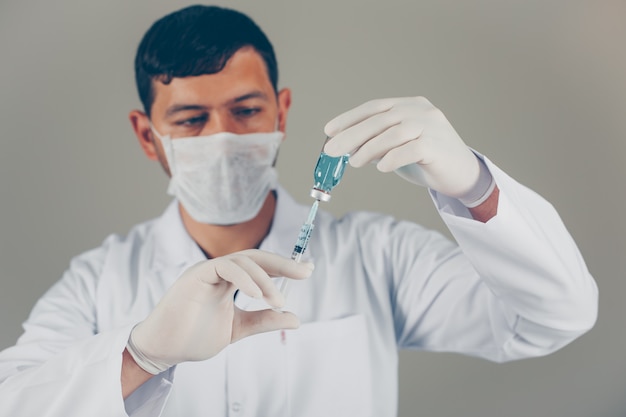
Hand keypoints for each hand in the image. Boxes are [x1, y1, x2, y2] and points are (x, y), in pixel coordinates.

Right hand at [127, 249, 313, 373]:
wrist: (163, 349)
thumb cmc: (194, 337)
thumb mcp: (238, 328)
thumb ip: (263, 321)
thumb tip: (295, 319)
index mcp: (229, 279)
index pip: (261, 266)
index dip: (284, 267)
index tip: (307, 271)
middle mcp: (220, 270)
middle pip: (256, 257)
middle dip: (283, 264)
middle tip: (305, 272)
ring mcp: (207, 270)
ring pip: (243, 260)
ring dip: (266, 279)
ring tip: (278, 301)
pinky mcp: (197, 275)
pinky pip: (225, 267)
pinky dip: (245, 278)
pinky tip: (258, 295)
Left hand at [324, 96, 490, 203]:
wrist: (463, 175)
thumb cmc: (426, 160)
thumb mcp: (397, 146)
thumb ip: (377, 142)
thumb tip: (344, 146)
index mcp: (410, 105)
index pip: (374, 107)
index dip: (349, 118)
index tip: (329, 130)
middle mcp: (421, 110)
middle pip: (380, 120)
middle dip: (352, 135)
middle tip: (332, 150)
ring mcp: (431, 126)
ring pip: (393, 133)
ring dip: (369, 148)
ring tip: (354, 162)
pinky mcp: (437, 145)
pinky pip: (410, 149)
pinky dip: (392, 158)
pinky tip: (381, 167)